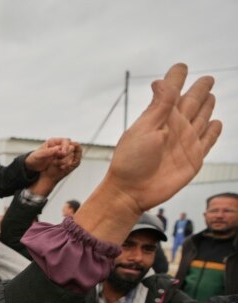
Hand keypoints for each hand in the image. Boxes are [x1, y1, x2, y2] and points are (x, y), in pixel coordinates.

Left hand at [24, 138, 75, 172]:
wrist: (32, 166)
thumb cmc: (34, 159)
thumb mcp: (39, 155)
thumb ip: (48, 152)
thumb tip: (57, 149)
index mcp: (53, 142)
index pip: (65, 141)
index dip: (66, 146)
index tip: (63, 153)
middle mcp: (58, 147)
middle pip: (70, 147)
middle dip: (67, 154)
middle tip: (60, 159)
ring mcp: (60, 154)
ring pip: (70, 155)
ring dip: (66, 160)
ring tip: (58, 164)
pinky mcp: (61, 160)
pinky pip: (68, 161)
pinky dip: (66, 164)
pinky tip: (61, 167)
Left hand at [74, 64, 221, 243]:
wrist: (132, 192)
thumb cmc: (131, 161)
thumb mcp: (144, 129)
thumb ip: (158, 106)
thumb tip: (161, 81)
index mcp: (159, 117)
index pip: (170, 92)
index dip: (177, 78)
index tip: (181, 66)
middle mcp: (174, 127)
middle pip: (192, 102)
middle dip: (199, 90)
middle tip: (207, 78)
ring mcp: (186, 142)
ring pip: (202, 118)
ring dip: (206, 107)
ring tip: (209, 96)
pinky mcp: (194, 158)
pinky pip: (208, 141)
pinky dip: (214, 132)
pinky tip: (217, 123)